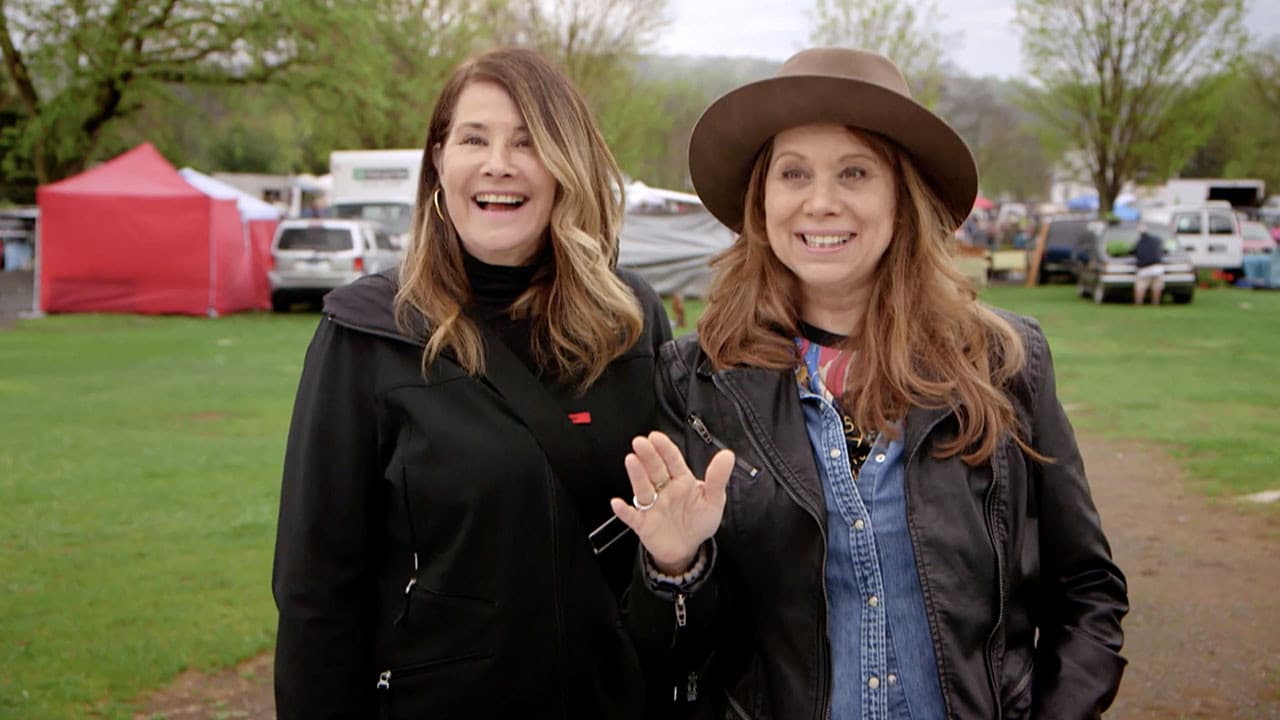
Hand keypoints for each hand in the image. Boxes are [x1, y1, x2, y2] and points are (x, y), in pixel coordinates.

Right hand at [609, 431, 734, 574]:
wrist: (687, 549)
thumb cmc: (698, 522)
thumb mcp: (714, 500)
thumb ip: (718, 478)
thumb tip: (727, 455)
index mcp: (681, 481)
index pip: (672, 461)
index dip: (664, 448)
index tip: (656, 437)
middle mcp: (664, 490)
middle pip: (655, 470)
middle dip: (648, 455)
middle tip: (640, 442)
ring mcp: (652, 506)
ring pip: (643, 488)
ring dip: (636, 475)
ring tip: (631, 460)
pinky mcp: (643, 524)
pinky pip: (632, 516)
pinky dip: (624, 511)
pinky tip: (618, 503)